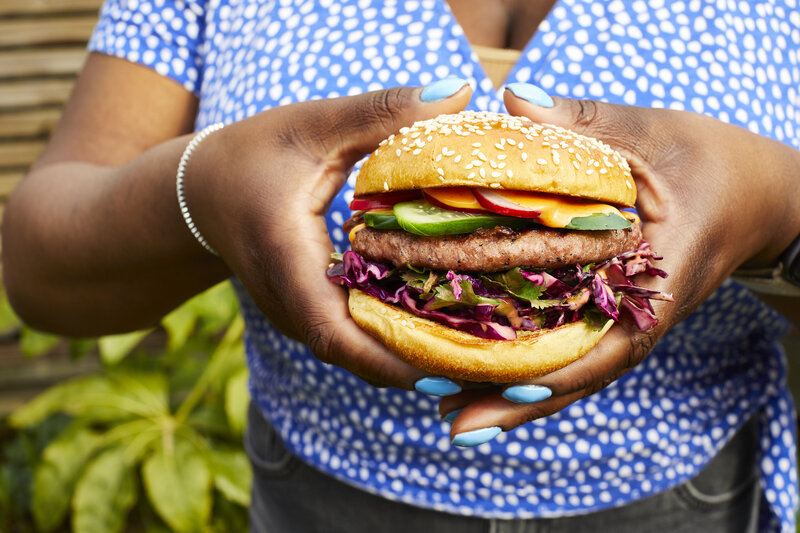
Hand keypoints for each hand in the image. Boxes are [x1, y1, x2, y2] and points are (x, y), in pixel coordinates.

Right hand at [185, 81, 472, 389]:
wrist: (202, 192)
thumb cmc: (252, 154)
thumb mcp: (314, 125)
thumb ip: (382, 111)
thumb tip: (459, 90)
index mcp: (287, 260)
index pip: (336, 330)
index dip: (394, 356)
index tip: (456, 366)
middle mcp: (290, 304)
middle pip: (360, 357)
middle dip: (424, 367)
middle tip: (493, 367)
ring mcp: (297, 316)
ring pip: (361, 357)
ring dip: (415, 360)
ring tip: (482, 356)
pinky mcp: (308, 314)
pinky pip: (356, 341)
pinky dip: (398, 344)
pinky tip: (446, 331)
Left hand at [440, 83, 799, 445]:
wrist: (752, 192)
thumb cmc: (711, 161)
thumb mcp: (653, 134)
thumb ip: (585, 122)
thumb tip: (513, 101)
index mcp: (660, 277)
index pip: (608, 342)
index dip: (554, 373)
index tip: (498, 391)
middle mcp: (642, 313)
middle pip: (577, 373)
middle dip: (515, 400)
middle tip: (451, 421)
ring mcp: (627, 319)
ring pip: (569, 369)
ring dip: (512, 392)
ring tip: (447, 404)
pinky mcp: (612, 311)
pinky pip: (568, 347)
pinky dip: (527, 364)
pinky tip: (478, 368)